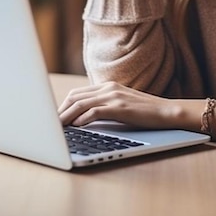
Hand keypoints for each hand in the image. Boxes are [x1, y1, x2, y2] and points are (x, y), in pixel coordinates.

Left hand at [58, 81, 178, 128]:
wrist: (166, 111)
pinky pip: (96, 111)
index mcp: (107, 86)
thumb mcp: (120, 105)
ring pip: (82, 104)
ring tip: (57, 128)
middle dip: (60, 111)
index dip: (62, 106)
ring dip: (66, 116)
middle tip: (50, 125)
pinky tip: (77, 126)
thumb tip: (82, 118)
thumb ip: (104, 106)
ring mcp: (114, 96)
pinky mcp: (120, 107)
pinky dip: (83, 118)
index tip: (54, 118)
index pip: (77, 93)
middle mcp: (108, 88)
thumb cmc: (143, 112)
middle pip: (75, 97)